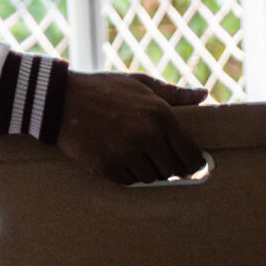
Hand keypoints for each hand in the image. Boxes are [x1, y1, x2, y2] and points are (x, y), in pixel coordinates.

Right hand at [55, 72, 209, 184]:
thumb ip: (175, 93)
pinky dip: (126, 173)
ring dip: (147, 170)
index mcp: (161, 116)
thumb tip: (204, 95)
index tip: (188, 164)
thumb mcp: (140, 83)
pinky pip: (129, 181)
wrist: (61, 100)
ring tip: (135, 154)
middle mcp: (148, 136)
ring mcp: (127, 153)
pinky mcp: (108, 167)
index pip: (191, 156)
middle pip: (174, 171)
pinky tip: (118, 157)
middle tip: (158, 158)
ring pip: (152, 178)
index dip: (192, 164)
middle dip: (169, 167)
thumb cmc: (103, 89)